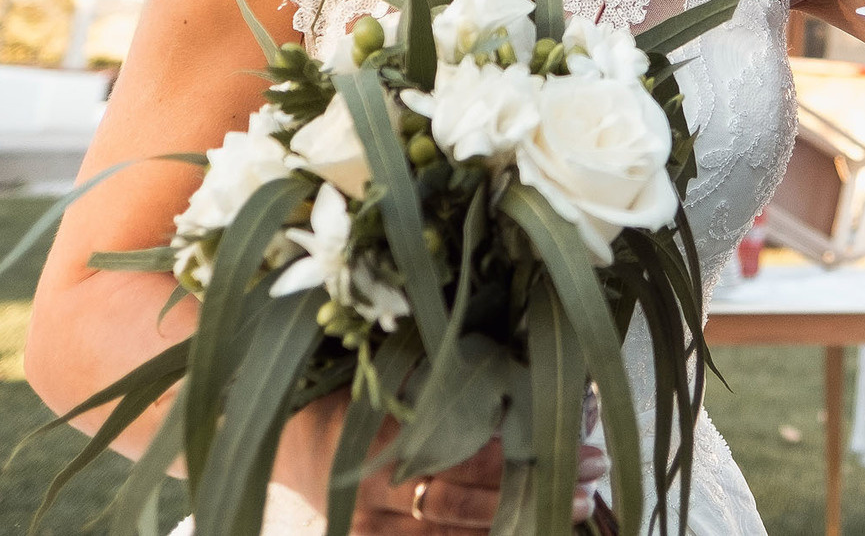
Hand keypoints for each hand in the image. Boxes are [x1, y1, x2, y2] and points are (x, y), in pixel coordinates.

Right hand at [277, 395, 606, 533]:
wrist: (270, 434)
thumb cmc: (337, 383)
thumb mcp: (382, 364)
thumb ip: (437, 363)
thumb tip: (513, 346)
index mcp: (381, 432)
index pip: (468, 445)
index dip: (526, 443)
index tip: (579, 427)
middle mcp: (376, 488)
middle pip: (471, 496)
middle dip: (538, 486)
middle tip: (594, 474)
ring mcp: (372, 526)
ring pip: (456, 531)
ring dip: (521, 519)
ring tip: (579, 508)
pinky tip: (523, 531)